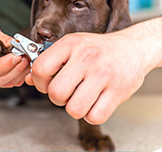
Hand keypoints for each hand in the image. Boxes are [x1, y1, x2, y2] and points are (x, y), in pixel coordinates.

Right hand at [0, 20, 29, 87]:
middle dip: (12, 70)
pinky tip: (24, 64)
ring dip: (18, 73)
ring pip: (3, 84)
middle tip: (24, 58)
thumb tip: (12, 43)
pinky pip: (8, 83)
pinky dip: (19, 75)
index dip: (0, 67)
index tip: (14, 57)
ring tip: (26, 59)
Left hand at [25, 31, 149, 124]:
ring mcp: (103, 74)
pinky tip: (94, 102)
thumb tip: (27, 80)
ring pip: (74, 109)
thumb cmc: (98, 49)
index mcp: (70, 44)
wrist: (134, 47)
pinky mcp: (118, 91)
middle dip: (57, 98)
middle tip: (66, 92)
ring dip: (74, 108)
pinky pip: (95, 116)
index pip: (40, 69)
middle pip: (56, 93)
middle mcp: (86, 57)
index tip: (47, 84)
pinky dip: (92, 114)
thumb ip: (50, 62)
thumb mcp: (73, 46)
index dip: (39, 82)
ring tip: (81, 97)